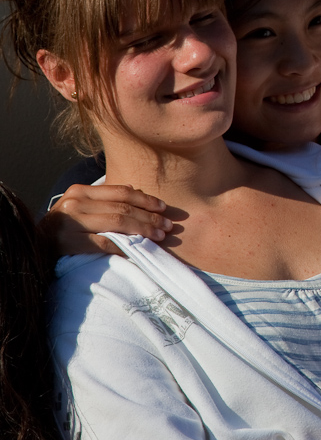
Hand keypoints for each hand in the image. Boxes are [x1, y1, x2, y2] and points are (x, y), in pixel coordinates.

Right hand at [39, 183, 171, 257]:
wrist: (34, 245)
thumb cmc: (66, 225)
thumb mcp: (83, 206)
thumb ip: (107, 200)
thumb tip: (142, 195)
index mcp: (80, 191)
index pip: (121, 192)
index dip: (145, 200)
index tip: (163, 207)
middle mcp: (74, 204)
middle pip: (122, 208)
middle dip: (149, 217)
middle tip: (168, 226)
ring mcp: (70, 223)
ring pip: (117, 224)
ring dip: (143, 230)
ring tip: (159, 235)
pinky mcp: (69, 243)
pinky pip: (106, 243)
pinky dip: (125, 246)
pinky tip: (139, 248)